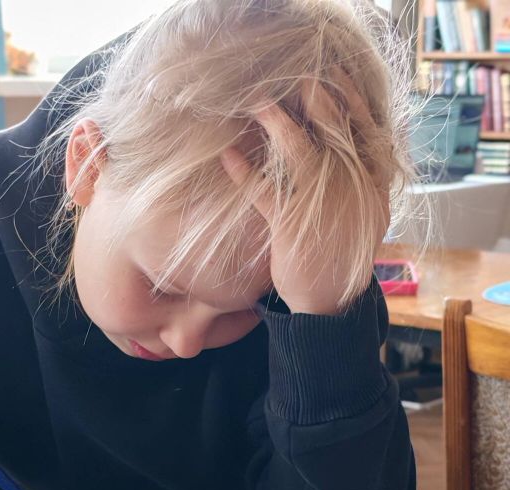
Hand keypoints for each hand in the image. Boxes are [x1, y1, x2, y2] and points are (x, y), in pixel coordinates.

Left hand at [220, 69, 390, 313]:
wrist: (329, 303)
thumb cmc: (341, 253)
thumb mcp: (367, 216)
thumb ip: (367, 179)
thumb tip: (366, 139)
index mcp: (373, 187)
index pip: (367, 132)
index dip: (350, 101)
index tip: (334, 75)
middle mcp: (351, 192)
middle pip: (335, 134)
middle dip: (316, 100)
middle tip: (296, 76)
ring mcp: (322, 208)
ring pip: (300, 155)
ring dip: (277, 125)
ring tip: (256, 104)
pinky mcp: (291, 228)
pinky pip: (263, 193)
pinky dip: (243, 173)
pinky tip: (228, 156)